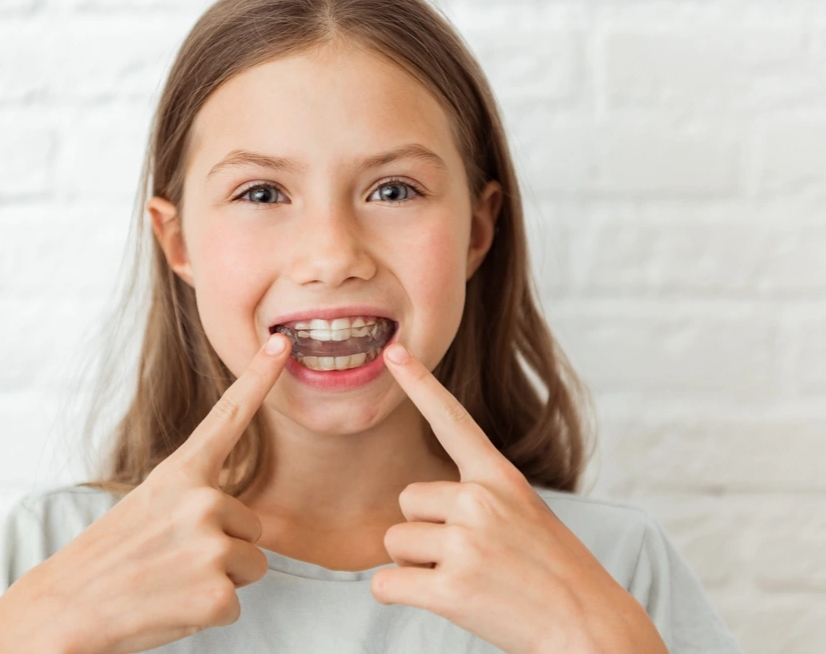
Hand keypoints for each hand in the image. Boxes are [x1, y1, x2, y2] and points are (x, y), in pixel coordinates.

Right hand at [18, 333, 292, 653]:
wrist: (62, 611)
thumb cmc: (107, 560)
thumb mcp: (147, 508)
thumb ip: (192, 498)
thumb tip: (229, 513)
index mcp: (180, 473)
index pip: (229, 416)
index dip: (259, 377)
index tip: (282, 342)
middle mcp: (201, 500)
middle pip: (253, 526)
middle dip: (224, 548)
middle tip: (172, 561)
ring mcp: (211, 546)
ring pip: (252, 565)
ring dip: (220, 580)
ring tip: (171, 583)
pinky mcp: (216, 593)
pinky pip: (236, 603)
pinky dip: (207, 613)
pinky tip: (171, 607)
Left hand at [369, 342, 668, 653]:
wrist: (592, 631)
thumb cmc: (557, 577)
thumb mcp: (527, 516)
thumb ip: (479, 500)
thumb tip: (418, 507)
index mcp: (501, 479)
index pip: (453, 420)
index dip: (420, 384)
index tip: (394, 351)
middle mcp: (480, 502)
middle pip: (406, 501)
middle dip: (424, 531)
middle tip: (471, 559)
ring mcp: (465, 544)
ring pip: (395, 543)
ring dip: (417, 567)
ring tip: (470, 582)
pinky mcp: (450, 589)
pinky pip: (385, 584)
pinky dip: (398, 596)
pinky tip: (444, 603)